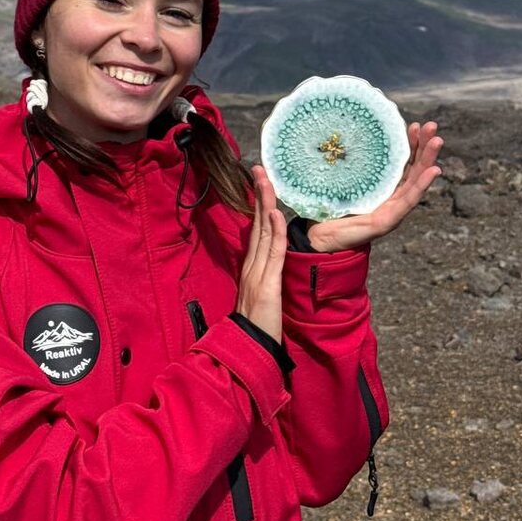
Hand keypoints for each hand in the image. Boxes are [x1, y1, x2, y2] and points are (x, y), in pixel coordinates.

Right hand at [235, 165, 286, 342]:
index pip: (256, 231)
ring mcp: (258, 274)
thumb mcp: (260, 297)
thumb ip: (264, 279)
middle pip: (257, 224)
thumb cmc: (256, 327)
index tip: (261, 185)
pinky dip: (275, 232)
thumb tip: (272, 266)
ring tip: (266, 180)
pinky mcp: (268, 285)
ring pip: (263, 232)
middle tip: (260, 170)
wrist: (246, 350)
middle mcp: (252, 266)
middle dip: (259, 195)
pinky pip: (274, 254)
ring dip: (266, 204)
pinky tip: (275, 214)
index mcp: (251, 268)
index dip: (259, 206)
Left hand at [306, 121, 442, 252]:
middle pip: (413, 170)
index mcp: (382, 188)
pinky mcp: (387, 221)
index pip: (401, 163)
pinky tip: (433, 171)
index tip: (415, 125)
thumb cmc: (328, 208)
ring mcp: (392, 210)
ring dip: (429, 161)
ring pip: (415, 182)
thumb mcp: (340, 180)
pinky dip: (422, 185)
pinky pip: (407, 201)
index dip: (410, 144)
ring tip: (437, 142)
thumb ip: (347, 163)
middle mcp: (391, 198)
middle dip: (425, 147)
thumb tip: (338, 132)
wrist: (318, 238)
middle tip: (432, 126)